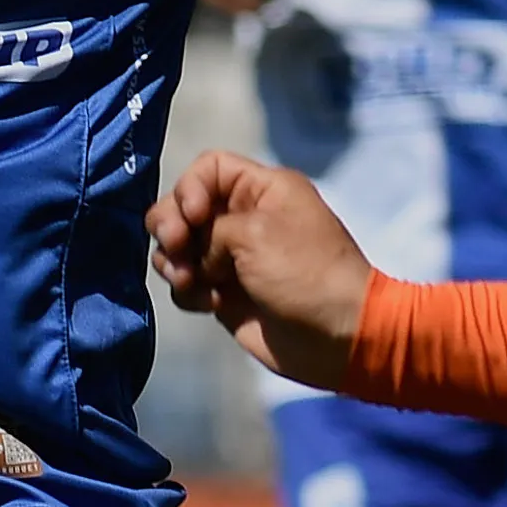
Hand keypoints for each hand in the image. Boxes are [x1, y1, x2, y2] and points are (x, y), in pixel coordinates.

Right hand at [153, 150, 377, 389]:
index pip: (208, 169)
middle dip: (170, 225)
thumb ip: (209, 227)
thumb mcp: (256, 233)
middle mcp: (245, 217)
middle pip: (184, 206)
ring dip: (173, 262)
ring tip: (189, 280)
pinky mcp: (225, 293)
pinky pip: (187, 283)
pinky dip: (189, 291)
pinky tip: (210, 303)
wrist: (336, 337)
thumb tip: (192, 254)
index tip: (194, 216)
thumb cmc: (306, 274)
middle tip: (177, 248)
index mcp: (263, 189)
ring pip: (178, 247)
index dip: (189, 188)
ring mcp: (233, 258)